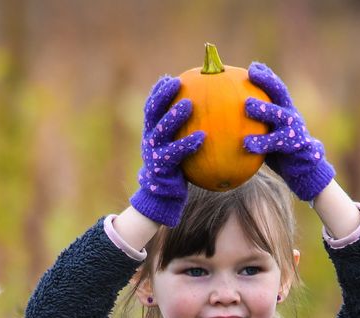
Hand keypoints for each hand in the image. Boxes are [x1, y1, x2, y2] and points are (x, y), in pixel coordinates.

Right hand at [129, 75, 205, 226]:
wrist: (162, 197)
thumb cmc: (176, 169)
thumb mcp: (176, 148)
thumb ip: (184, 133)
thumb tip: (210, 115)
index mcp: (151, 132)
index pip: (151, 107)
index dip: (157, 92)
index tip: (169, 78)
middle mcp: (149, 140)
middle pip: (152, 113)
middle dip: (162, 96)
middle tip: (176, 82)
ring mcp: (153, 153)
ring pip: (161, 130)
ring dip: (173, 115)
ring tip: (189, 104)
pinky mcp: (161, 168)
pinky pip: (176, 153)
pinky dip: (188, 143)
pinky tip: (203, 136)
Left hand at [243, 62, 335, 201]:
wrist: (304, 170)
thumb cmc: (279, 151)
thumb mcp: (269, 133)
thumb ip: (255, 124)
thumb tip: (226, 117)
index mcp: (285, 109)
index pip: (276, 88)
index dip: (267, 75)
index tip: (253, 66)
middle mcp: (291, 115)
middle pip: (281, 92)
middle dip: (268, 81)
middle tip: (252, 74)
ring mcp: (294, 130)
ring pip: (279, 115)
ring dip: (264, 108)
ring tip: (247, 105)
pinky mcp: (294, 146)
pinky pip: (275, 143)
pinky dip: (260, 143)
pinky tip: (246, 144)